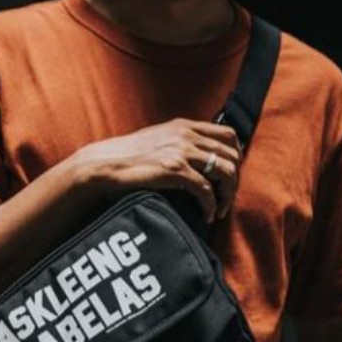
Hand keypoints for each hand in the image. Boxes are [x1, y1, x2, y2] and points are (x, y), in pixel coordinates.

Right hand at [73, 118, 240, 222]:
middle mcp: (187, 135)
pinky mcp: (174, 171)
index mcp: (185, 126)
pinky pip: (206, 189)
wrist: (104, 165)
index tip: (230, 177)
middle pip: (232, 155)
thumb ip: (177, 144)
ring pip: (225, 172)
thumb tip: (194, 159)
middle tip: (225, 199)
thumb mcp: (156, 141)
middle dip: (234, 181)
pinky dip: (210, 205)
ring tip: (218, 210)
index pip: (229, 135)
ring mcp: (182, 152)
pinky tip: (206, 215)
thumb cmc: (126, 158)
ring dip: (227, 194)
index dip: (236, 157)